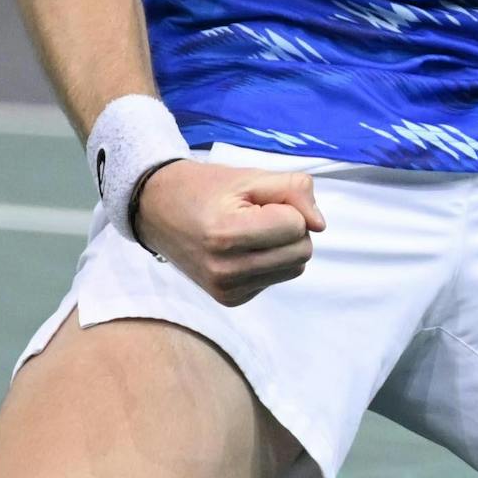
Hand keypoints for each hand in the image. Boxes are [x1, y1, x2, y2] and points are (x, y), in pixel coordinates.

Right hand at [129, 156, 326, 306]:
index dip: (287, 207)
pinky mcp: (230, 300)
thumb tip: (320, 225)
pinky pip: (275, 279)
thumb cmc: (206, 189)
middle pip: (301, 253)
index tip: (257, 201)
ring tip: (250, 231)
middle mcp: (226, 270)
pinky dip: (268, 262)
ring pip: (294, 268)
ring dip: (282, 247)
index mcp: (227, 234)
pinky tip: (242, 249)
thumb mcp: (251, 177)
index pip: (296, 226)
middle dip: (290, 228)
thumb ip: (294, 191)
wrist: (157, 210)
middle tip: (257, 215)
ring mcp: (226, 290)